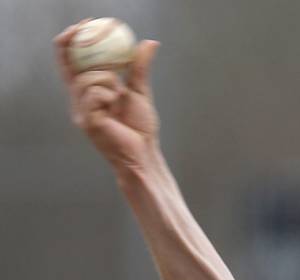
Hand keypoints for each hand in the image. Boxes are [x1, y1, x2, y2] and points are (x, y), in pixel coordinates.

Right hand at [54, 21, 160, 172]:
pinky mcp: (87, 121)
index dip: (71, 39)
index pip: (70, 61)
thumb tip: (149, 42)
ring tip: (119, 94)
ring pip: (86, 79)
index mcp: (88, 92)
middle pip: (72, 65)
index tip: (87, 24)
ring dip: (106, 79)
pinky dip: (108, 94)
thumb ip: (139, 67)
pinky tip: (116, 105)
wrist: (145, 154)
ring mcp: (81, 112)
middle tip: (100, 41)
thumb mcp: (139, 90)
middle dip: (88, 52)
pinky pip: (94, 94)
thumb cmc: (140, 128)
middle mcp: (79, 101)